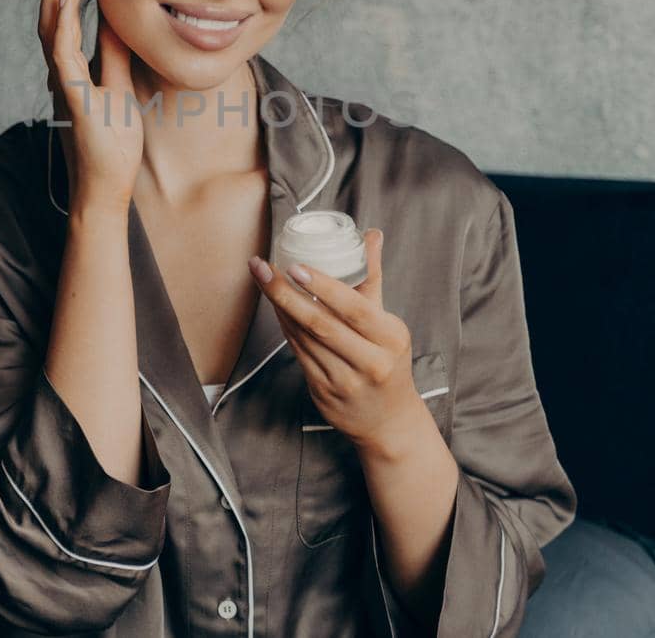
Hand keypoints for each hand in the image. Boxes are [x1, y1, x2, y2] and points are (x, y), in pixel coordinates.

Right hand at [37, 0, 143, 211]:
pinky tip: (65, 1)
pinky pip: (63, 56)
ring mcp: (63, 82)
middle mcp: (61, 70)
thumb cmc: (111, 145)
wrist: (103, 188)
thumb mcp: (118, 88)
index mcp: (73, 66)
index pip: (70, 13)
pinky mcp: (73, 98)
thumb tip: (118, 22)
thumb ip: (114, 55)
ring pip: (53, 27)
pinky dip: (62, 26)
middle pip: (56, 10)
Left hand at [249, 229, 423, 454]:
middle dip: (286, 293)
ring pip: (304, 338)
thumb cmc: (388, 360)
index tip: (294, 266)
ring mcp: (346, 382)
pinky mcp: (324, 394)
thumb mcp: (388, 322)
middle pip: (321, 324)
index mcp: (391, 339)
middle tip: (263, 267)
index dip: (322, 286)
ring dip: (280, 307)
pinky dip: (285, 328)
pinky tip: (275, 307)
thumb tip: (371, 234)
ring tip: (263, 279)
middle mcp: (371, 362)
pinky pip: (299, 354)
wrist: (389, 421)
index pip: (354, 308)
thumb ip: (373, 277)